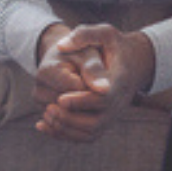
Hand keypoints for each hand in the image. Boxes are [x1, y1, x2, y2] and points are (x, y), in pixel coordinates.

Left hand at [33, 23, 153, 141]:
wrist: (128, 62)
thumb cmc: (111, 46)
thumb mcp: (103, 33)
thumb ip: (83, 35)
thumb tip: (62, 46)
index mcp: (118, 81)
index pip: (101, 99)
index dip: (80, 102)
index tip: (60, 99)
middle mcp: (117, 103)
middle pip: (95, 122)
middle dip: (69, 118)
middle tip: (50, 108)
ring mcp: (111, 115)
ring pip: (88, 133)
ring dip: (64, 128)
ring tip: (46, 113)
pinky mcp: (102, 122)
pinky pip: (84, 137)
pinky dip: (63, 134)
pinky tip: (43, 124)